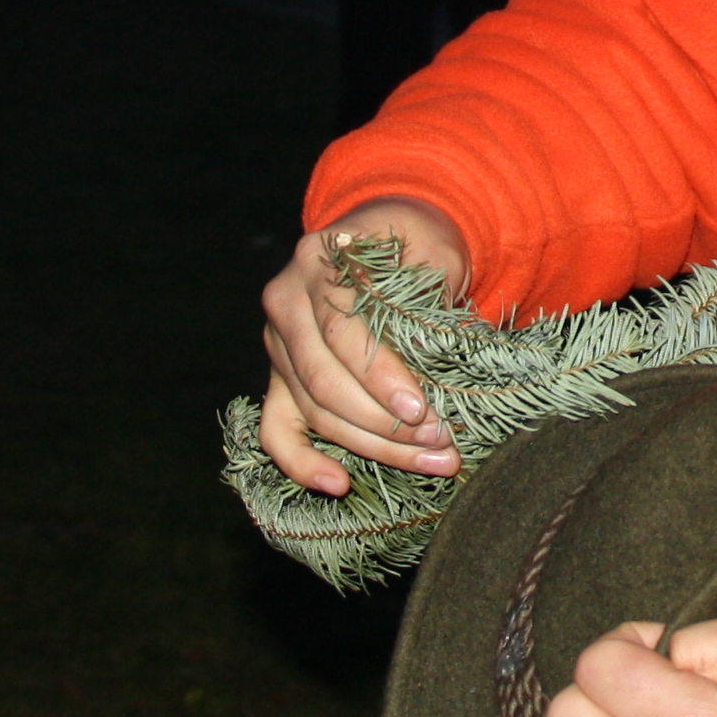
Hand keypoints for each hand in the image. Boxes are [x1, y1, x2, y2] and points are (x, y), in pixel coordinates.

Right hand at [257, 201, 470, 492]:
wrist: (391, 232)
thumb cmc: (417, 240)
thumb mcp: (433, 246)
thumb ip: (431, 290)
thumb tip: (438, 359)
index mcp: (316, 260)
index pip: (341, 331)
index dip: (380, 376)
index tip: (422, 409)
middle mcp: (285, 301)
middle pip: (324, 380)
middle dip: (384, 421)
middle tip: (440, 442)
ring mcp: (277, 344)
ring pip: (313, 410)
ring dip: (372, 445)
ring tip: (432, 461)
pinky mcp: (279, 379)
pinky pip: (276, 429)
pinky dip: (301, 462)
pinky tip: (337, 484)